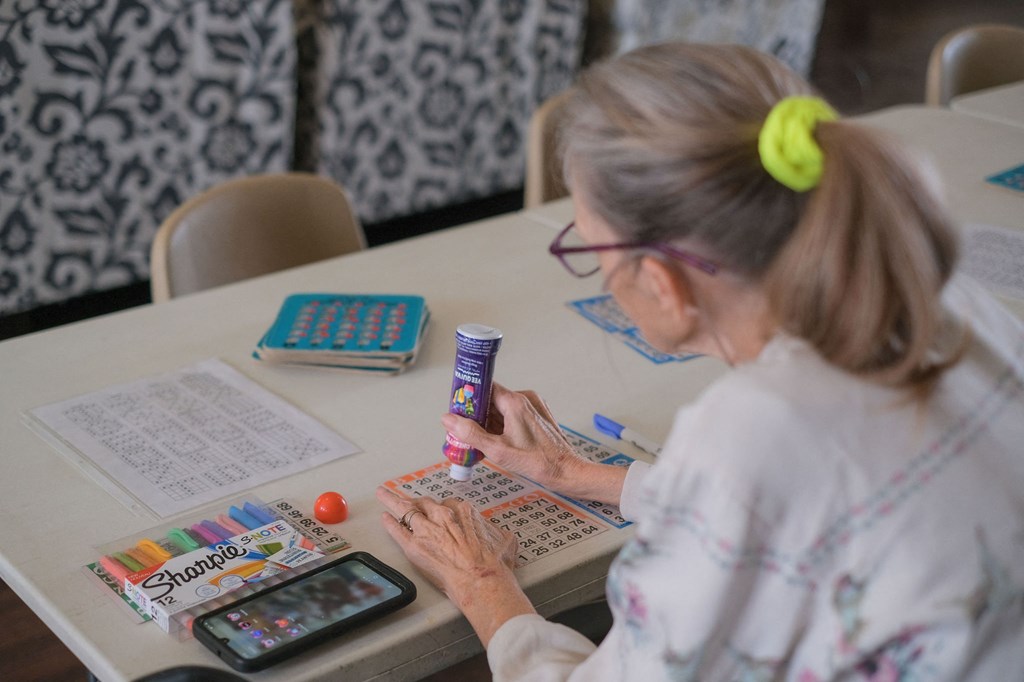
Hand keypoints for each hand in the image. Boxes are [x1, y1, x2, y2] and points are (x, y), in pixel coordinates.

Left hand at [376, 486, 534, 645]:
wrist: (482, 579)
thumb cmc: (494, 564)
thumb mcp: (504, 540)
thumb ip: (497, 533)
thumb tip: (502, 536)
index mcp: (464, 512)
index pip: (448, 504)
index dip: (442, 510)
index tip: (439, 512)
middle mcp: (443, 516)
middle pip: (424, 503)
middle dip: (416, 501)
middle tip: (407, 499)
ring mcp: (426, 530)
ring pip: (406, 510)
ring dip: (392, 501)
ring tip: (383, 495)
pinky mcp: (414, 546)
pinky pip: (398, 530)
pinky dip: (389, 523)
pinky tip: (384, 518)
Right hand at [441, 383, 585, 492]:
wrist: (567, 471)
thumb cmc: (538, 462)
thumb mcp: (497, 450)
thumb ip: (470, 433)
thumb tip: (449, 420)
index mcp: (515, 402)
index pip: (485, 388)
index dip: (469, 397)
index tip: (457, 407)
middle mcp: (526, 399)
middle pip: (492, 399)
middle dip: (477, 414)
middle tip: (464, 430)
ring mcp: (534, 407)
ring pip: (502, 408)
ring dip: (489, 422)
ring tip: (480, 441)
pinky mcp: (538, 417)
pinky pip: (514, 415)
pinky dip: (503, 426)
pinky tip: (497, 442)